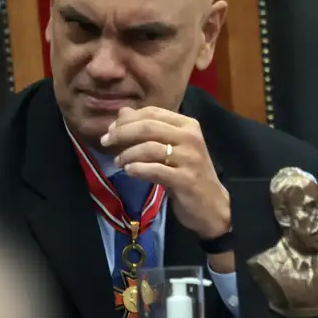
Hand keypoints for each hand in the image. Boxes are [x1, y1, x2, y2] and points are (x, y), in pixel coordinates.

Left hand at [101, 107, 228, 240]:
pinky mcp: (186, 179)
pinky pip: (155, 170)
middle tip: (106, 142)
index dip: (127, 119)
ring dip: (127, 154)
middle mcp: (190, 137)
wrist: (211, 205)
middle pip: (148, 127)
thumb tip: (122, 112)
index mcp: (187, 125)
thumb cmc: (187, 173)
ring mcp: (190, 159)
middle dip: (121, 133)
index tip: (110, 129)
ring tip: (118, 162)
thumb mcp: (170, 147)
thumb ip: (148, 129)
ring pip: (149, 148)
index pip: (152, 112)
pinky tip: (129, 171)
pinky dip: (138, 169)